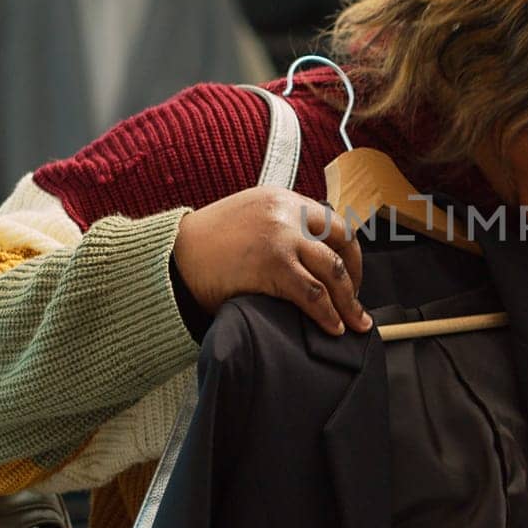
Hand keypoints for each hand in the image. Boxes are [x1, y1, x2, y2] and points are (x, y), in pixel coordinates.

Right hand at [172, 186, 372, 335]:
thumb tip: (310, 254)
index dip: (347, 251)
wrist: (171, 256)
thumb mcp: (248, 218)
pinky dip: (328, 314)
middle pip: (342, 243)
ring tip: (355, 323)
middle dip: (356, 275)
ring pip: (333, 271)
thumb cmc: (206, 245)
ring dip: (349, 301)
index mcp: (283, 199)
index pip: (332, 222)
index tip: (349, 274)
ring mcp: (282, 237)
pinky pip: (313, 294)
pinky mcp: (273, 265)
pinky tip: (333, 327)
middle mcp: (287, 212)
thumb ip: (279, 226)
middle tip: (354, 300)